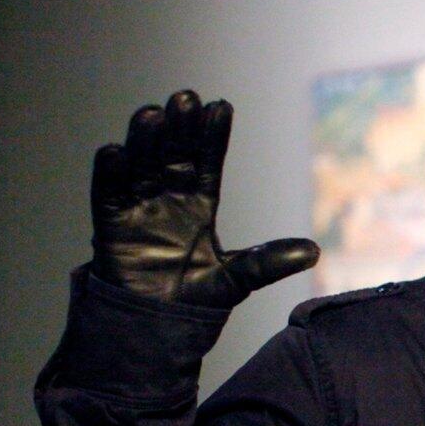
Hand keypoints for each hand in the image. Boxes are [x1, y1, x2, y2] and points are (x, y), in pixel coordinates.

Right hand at [91, 90, 318, 307]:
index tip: (220, 106)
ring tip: (153, 115)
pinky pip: (109, 197)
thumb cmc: (194, 298)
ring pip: (141, 167)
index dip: (211, 137)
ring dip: (146, 142)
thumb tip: (315, 251)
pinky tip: (114, 152)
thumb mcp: (237, 279)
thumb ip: (267, 263)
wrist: (157, 328)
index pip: (206, 163)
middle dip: (180, 129)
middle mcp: (167, 199)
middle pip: (173, 156)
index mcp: (197, 204)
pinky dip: (110, 176)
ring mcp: (138, 210)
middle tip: (186, 98)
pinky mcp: (112, 228)